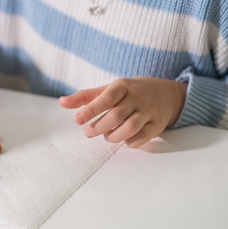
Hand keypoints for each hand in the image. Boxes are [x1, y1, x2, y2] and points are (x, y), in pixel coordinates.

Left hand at [58, 77, 186, 147]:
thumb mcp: (108, 89)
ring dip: (114, 136)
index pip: (106, 98)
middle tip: (88, 132)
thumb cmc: (129, 92)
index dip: (91, 110)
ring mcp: (149, 112)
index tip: (77, 120)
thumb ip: (85, 96)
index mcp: (122, 86)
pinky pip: (144, 137)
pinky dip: (131, 142)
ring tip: (106, 136)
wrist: (166, 93)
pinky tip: (124, 141)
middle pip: (116, 115)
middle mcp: (136, 98)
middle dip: (99, 126)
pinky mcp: (158, 125)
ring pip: (130, 127)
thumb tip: (62, 102)